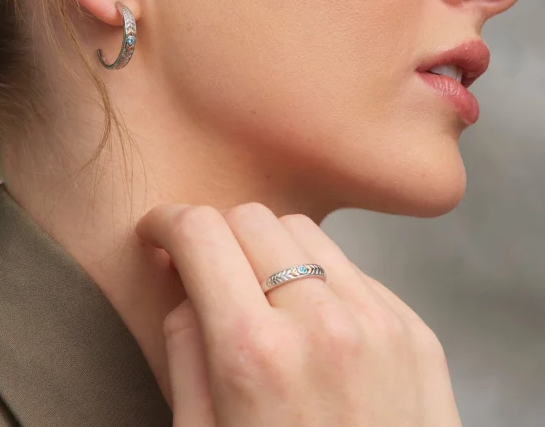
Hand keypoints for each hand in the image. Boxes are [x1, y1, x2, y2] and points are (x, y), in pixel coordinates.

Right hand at [136, 203, 461, 426]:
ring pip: (305, 233)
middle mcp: (322, 325)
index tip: (158, 229)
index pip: (201, 235)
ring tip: (260, 290)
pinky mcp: (415, 333)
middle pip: (254, 218)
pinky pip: (351, 272)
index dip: (168, 221)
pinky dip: (318, 278)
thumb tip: (187, 286)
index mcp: (255, 356)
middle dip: (218, 230)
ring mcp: (379, 324)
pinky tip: (311, 319)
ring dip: (270, 248)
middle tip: (206, 263)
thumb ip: (185, 352)